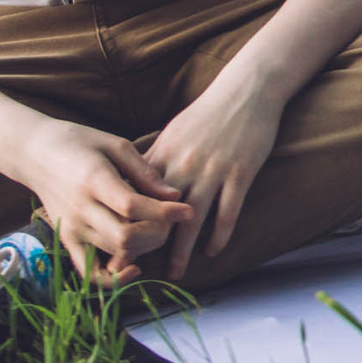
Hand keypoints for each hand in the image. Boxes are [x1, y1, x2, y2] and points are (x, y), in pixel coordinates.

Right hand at [18, 117, 193, 287]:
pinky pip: (89, 273)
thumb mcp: (116, 145)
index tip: (187, 209)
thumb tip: (175, 195)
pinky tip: (134, 267)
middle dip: (158, 233)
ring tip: (157, 229)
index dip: (164, 212)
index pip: (132, 206)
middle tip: (173, 219)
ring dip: (145, 247)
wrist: (35, 154)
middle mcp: (80, 209)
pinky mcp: (67, 241)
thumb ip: (145, 172)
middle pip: (126, 236)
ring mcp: (72, 229)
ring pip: (115, 253)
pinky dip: (114, 278)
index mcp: (93, 180)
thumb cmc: (81, 143)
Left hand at [143, 77, 287, 279]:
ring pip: (192, 219)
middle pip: (160, 214)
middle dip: (147, 245)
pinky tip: (213, 251)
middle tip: (136, 271)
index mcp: (164, 155)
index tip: (114, 247)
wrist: (247, 90)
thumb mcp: (175, 132)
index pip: (138, 197)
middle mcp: (184, 166)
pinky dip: (219, 235)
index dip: (126, 224)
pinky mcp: (240, 174)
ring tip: (176, 272)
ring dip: (182, 250)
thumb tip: (136, 185)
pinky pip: (227, 212)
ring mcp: (213, 171)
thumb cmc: (210, 112)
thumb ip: (157, 160)